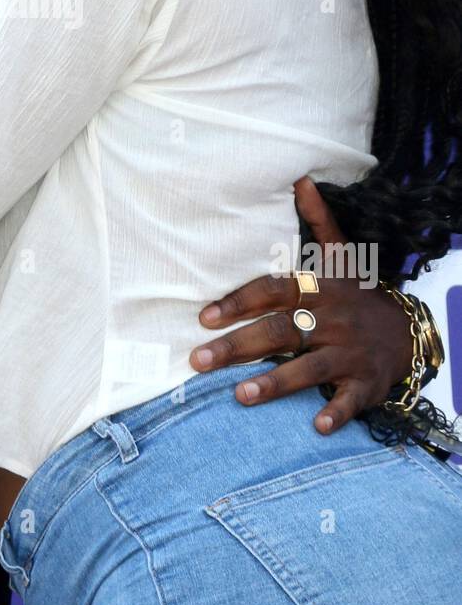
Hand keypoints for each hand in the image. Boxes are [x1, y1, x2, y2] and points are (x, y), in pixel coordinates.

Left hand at [189, 177, 413, 433]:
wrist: (408, 332)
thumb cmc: (358, 295)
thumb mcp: (342, 257)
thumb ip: (318, 221)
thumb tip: (300, 178)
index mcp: (318, 289)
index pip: (273, 291)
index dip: (239, 301)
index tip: (204, 317)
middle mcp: (331, 319)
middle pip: (281, 331)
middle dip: (238, 346)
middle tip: (197, 360)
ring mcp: (350, 353)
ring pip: (310, 367)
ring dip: (276, 382)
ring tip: (240, 396)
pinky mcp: (367, 383)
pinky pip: (351, 399)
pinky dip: (337, 411)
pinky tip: (318, 426)